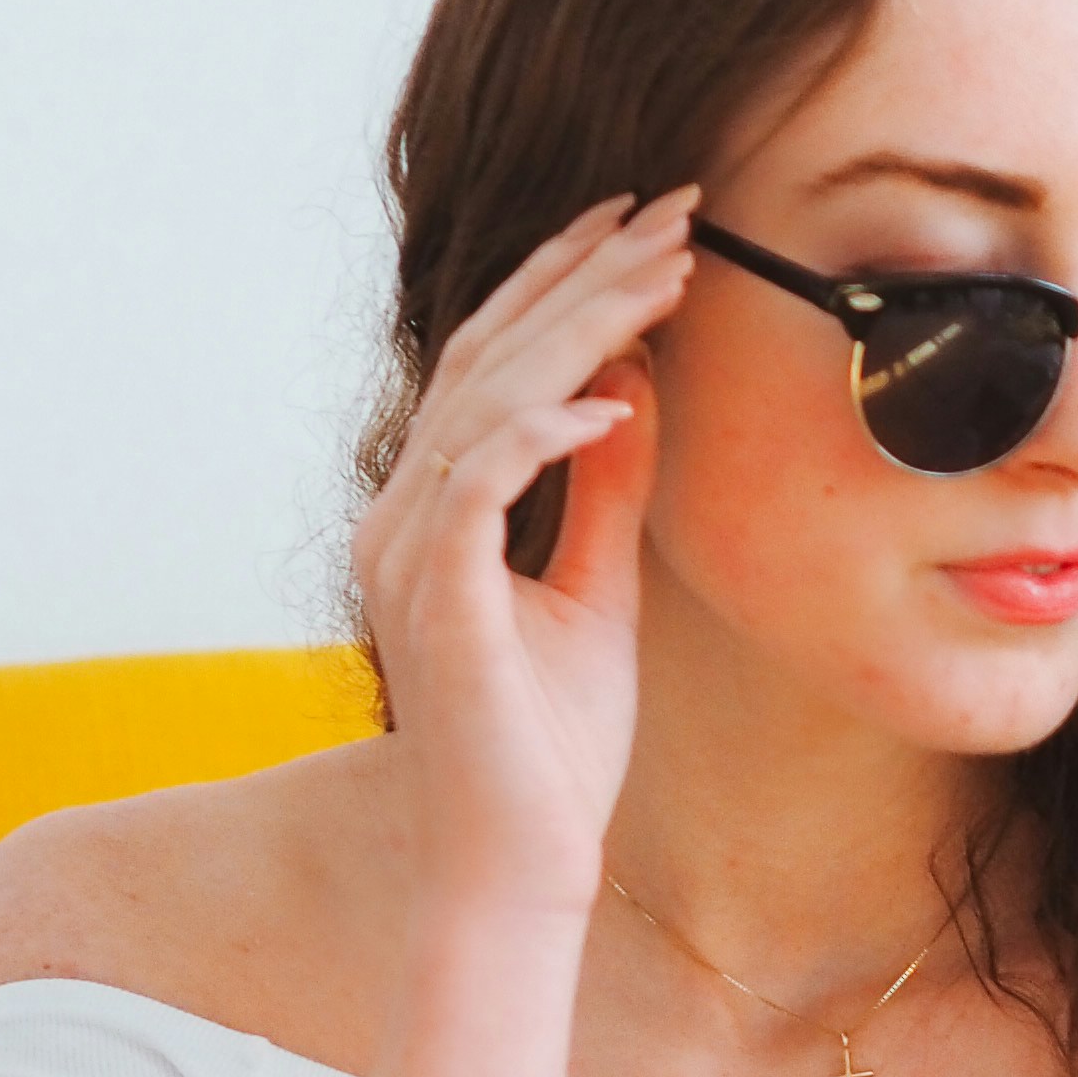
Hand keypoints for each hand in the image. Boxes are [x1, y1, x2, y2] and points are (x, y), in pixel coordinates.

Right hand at [349, 189, 699, 921]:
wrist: (518, 864)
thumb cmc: (554, 749)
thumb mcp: (599, 592)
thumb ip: (605, 494)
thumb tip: (632, 392)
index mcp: (434, 510)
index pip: (496, 365)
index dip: (568, 287)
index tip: (649, 230)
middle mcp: (403, 516)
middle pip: (489, 356)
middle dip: (585, 274)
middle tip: (674, 212)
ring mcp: (406, 554)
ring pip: (486, 398)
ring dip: (582, 328)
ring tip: (666, 276)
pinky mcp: (433, 598)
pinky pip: (481, 483)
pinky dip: (545, 434)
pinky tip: (616, 399)